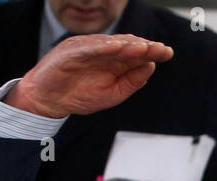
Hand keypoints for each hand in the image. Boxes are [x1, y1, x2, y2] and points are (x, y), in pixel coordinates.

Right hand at [7, 35, 172, 118]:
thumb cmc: (79, 96)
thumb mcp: (112, 94)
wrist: (48, 100)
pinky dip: (103, 46)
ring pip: (110, 43)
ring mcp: (86, 49)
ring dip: (127, 44)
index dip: (151, 51)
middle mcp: (102, 51)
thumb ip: (131, 82)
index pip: (135, 53)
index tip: (167, 52)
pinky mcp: (71, 51)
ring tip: (143, 48)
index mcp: (113, 61)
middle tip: (160, 49)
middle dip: (144, 46)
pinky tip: (117, 47)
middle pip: (126, 44)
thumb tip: (150, 67)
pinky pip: (89, 47)